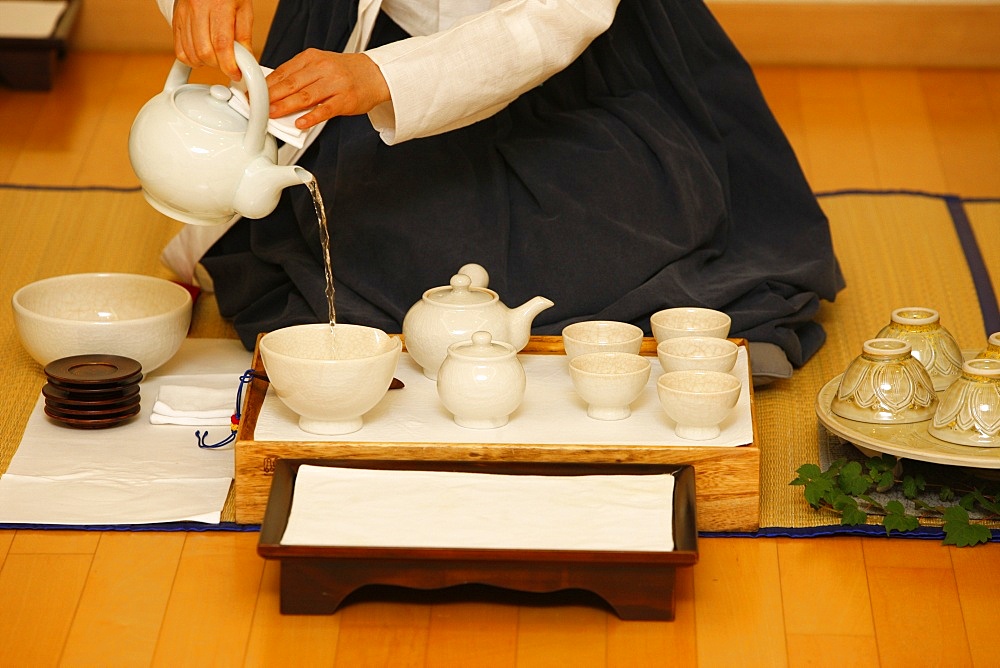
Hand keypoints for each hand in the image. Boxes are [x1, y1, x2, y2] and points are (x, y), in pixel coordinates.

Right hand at [171, 0, 253, 80]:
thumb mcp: (244, 9)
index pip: (221, 44)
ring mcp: (184, 14)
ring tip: (216, 58)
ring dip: (205, 63)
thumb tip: (246, 61)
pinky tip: (201, 55)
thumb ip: (244, 36)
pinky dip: (190, 58)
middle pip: (204, 52)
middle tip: (228, 63)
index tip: (236, 74)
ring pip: (190, 53)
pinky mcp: (175, 19)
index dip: (229, 65)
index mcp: (218, 6)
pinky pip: (179, 49)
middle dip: (218, 65)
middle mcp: (198, 9)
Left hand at [266, 49, 391, 128]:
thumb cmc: (344, 73)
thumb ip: (299, 76)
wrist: (374, 74)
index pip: (283, 71)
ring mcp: (335, 85)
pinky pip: (325, 110)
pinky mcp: (345, 101)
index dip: (266, 84)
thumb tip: (274, 91)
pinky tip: (300, 123)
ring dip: (286, 106)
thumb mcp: (320, 65)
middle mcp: (323, 69)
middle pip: (291, 83)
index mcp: (312, 58)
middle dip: (271, 96)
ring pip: (305, 96)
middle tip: (257, 106)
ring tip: (271, 115)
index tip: (253, 95)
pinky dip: (311, 117)